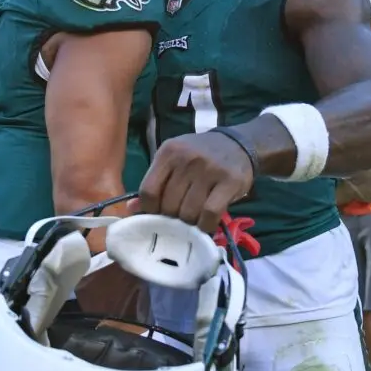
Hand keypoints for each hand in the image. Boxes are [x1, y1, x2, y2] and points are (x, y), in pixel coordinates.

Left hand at [138, 132, 253, 234]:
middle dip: (172, 218)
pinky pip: (210, 213)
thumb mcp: (174, 161)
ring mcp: (209, 169)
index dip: (150, 209)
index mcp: (168, 152)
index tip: (158, 214)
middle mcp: (187, 158)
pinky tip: (206, 224)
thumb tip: (132, 208)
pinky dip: (206, 225)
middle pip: (168, 205)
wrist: (238, 144)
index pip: (148, 190)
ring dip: (190, 224)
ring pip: (188, 212)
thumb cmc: (200, 156)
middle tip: (179, 219)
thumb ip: (155, 182)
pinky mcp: (229, 181)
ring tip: (193, 220)